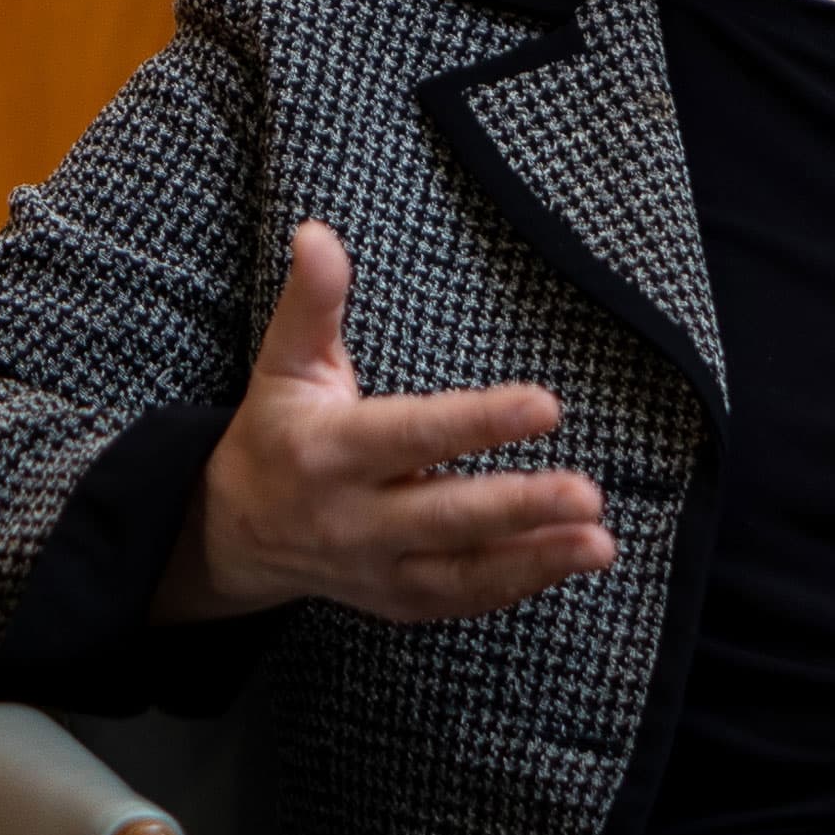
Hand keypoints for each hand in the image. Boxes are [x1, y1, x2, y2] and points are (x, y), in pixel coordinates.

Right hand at [150, 221, 616, 623]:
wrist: (235, 534)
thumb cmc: (276, 432)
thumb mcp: (284, 362)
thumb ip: (312, 301)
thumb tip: (319, 233)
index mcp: (329, 452)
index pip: (413, 435)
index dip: (478, 423)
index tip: (545, 405)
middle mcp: (352, 518)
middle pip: (445, 517)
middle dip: (519, 507)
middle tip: (589, 493)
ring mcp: (376, 569)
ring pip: (462, 573)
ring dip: (536, 560)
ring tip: (600, 542)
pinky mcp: (397, 601)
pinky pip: (463, 599)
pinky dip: (519, 584)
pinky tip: (570, 559)